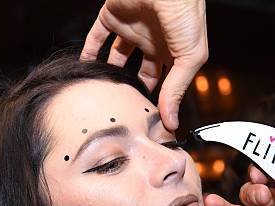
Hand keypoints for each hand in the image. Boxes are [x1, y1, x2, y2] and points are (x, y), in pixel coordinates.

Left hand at [80, 0, 208, 129]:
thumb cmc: (185, 13)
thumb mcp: (189, 56)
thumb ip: (177, 89)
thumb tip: (171, 122)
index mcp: (174, 51)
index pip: (165, 81)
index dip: (158, 100)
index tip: (149, 121)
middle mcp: (153, 41)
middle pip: (140, 73)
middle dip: (133, 90)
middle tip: (125, 111)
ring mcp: (132, 28)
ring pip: (117, 57)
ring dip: (110, 74)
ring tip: (103, 94)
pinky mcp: (112, 16)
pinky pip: (96, 38)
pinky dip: (89, 53)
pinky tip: (85, 70)